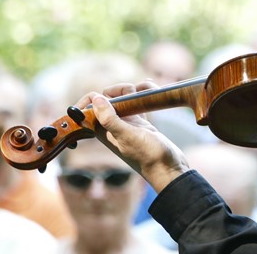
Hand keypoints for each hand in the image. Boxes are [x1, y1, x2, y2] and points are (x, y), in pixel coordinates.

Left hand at [75, 80, 189, 191]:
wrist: (167, 168)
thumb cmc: (147, 156)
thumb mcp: (127, 136)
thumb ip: (110, 118)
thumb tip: (96, 98)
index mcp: (102, 129)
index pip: (88, 107)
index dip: (94, 97)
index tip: (109, 96)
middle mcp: (112, 125)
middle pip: (106, 98)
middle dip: (118, 90)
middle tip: (133, 92)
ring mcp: (127, 123)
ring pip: (122, 99)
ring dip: (132, 90)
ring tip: (146, 90)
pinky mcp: (140, 122)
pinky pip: (137, 103)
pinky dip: (142, 94)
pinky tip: (151, 89)